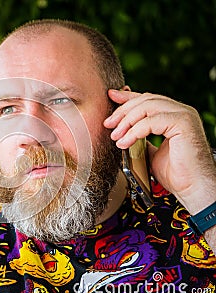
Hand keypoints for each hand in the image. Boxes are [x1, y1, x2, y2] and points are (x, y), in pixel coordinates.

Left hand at [103, 89, 215, 213]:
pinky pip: (151, 121)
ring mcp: (184, 115)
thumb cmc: (175, 174)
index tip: (110, 96)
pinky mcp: (183, 123)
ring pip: (147, 107)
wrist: (192, 188)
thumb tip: (121, 132)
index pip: (147, 99)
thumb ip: (140, 138)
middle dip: (123, 110)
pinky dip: (134, 131)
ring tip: (115, 136)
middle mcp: (181, 111)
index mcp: (174, 115)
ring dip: (126, 121)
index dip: (127, 97)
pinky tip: (124, 142)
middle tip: (108, 124)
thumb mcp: (150, 152)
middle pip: (145, 100)